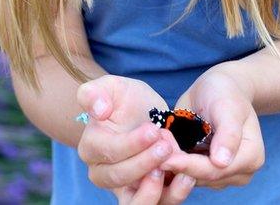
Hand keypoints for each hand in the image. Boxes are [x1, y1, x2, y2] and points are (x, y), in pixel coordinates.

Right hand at [76, 75, 198, 202]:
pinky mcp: (146, 194)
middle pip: (120, 178)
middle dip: (145, 163)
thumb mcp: (112, 87)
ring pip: (135, 202)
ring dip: (157, 189)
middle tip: (166, 146)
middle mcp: (103, 173)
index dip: (131, 144)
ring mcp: (124, 188)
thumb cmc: (125, 100)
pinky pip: (157, 204)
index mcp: (91, 148)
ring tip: (178, 170)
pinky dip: (173, 195)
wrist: (143, 115)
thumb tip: (98, 111)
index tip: (153, 130)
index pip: (108, 152)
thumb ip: (95, 93)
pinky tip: (188, 177)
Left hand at [160, 66, 264, 189]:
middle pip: (202, 177)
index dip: (188, 166)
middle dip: (177, 164)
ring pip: (192, 178)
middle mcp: (240, 172)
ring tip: (154, 144)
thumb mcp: (227, 106)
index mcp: (251, 157)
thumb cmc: (225, 92)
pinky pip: (186, 173)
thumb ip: (227, 133)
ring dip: (172, 164)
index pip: (215, 170)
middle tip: (152, 148)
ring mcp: (223, 174)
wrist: (218, 89)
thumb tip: (222, 162)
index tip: (164, 160)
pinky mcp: (206, 171)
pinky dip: (173, 162)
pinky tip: (159, 148)